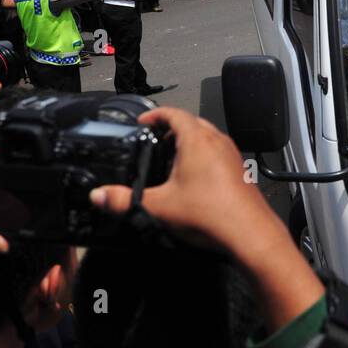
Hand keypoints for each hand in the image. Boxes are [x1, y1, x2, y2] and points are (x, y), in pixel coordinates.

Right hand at [89, 109, 287, 260]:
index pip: (174, 113)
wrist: (249, 233)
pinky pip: (218, 153)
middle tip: (153, 140)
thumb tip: (99, 196)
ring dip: (188, 141)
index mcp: (197, 140)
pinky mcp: (239, 170)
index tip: (143, 122)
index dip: (155, 114)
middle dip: (171, 128)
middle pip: (191, 122)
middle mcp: (217, 141)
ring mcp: (232, 155)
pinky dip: (203, 156)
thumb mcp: (160, 206)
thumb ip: (124, 200)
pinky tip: (192, 178)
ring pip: (207, 137)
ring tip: (170, 159)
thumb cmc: (210, 214)